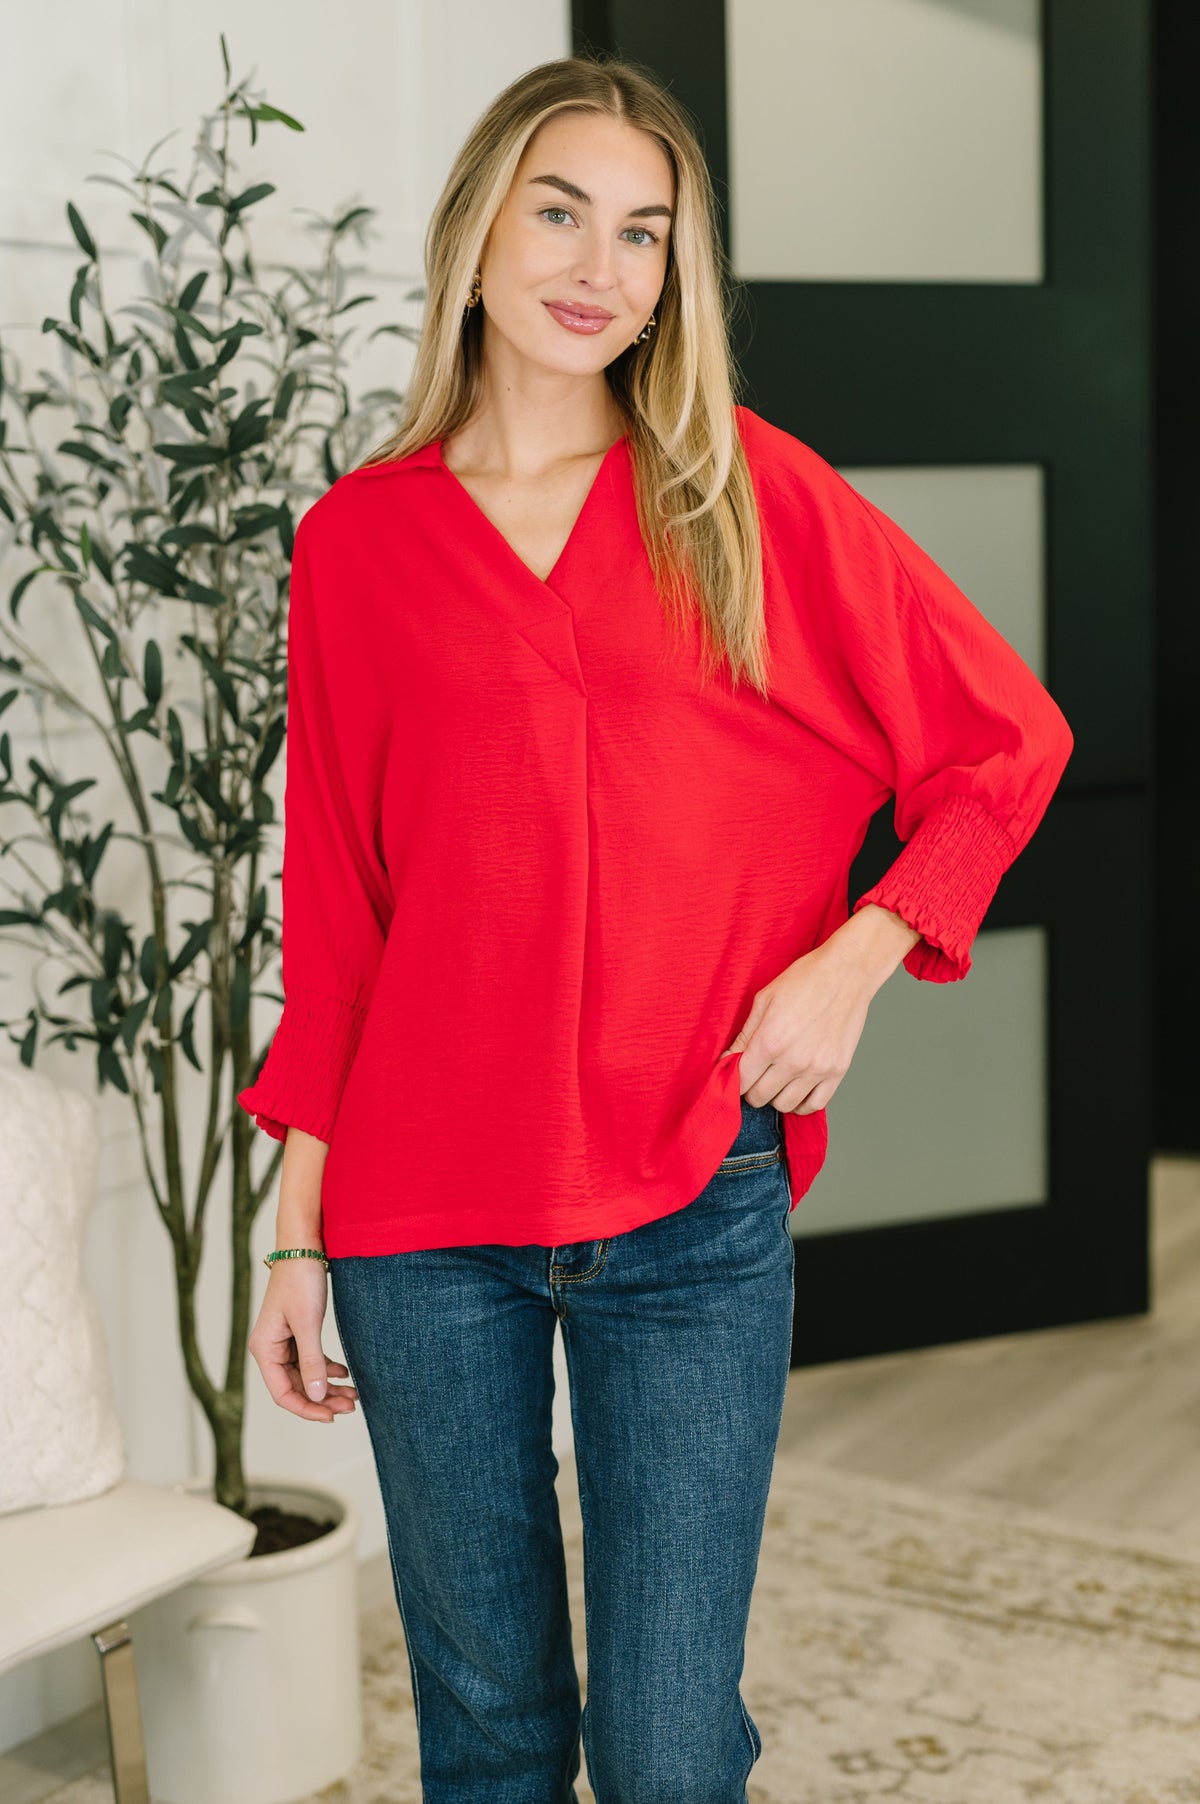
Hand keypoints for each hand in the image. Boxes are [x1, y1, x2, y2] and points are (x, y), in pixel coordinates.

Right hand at [248, 1263, 358, 1423]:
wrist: (304, 1247)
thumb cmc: (300, 1281)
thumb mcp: (308, 1324)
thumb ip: (312, 1362)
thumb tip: (317, 1396)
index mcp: (264, 1349)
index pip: (283, 1393)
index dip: (307, 1409)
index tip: (332, 1416)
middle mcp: (270, 1349)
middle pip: (296, 1387)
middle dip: (323, 1399)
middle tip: (351, 1406)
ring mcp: (284, 1342)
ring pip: (306, 1376)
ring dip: (328, 1386)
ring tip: (354, 1394)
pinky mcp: (297, 1332)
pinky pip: (311, 1360)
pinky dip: (327, 1369)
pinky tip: (345, 1373)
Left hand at [721, 938, 874, 1115]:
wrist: (847, 973)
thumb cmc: (805, 980)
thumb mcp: (764, 1000)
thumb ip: (745, 1035)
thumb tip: (727, 1060)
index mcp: (770, 1041)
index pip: (741, 1081)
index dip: (732, 1079)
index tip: (735, 1073)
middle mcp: (793, 1061)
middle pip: (760, 1097)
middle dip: (751, 1088)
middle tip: (755, 1075)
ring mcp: (817, 1069)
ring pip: (785, 1105)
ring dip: (775, 1096)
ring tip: (776, 1080)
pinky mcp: (837, 1071)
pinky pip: (815, 1104)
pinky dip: (802, 1103)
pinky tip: (796, 1090)